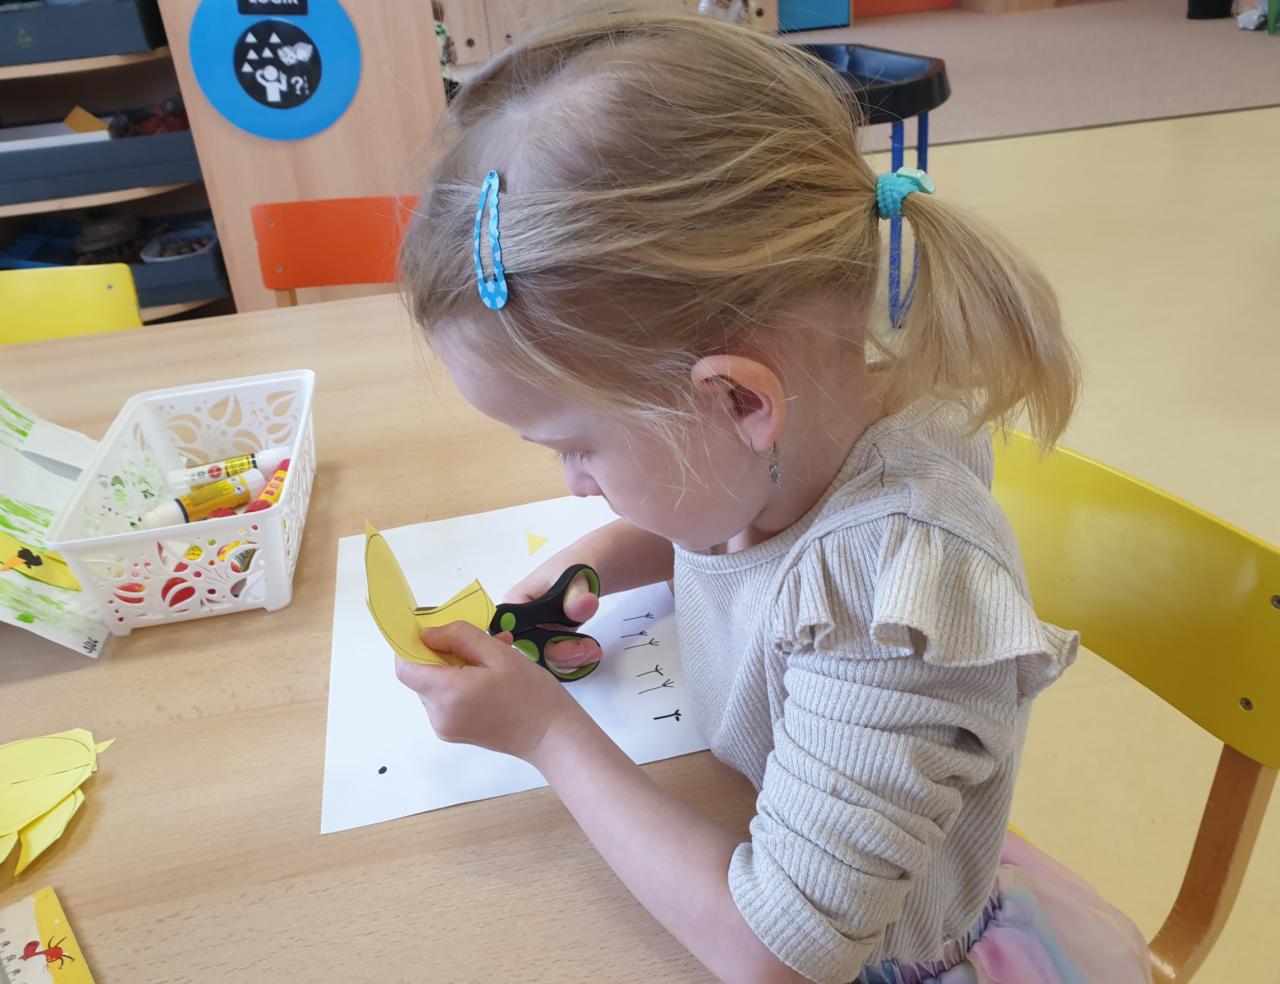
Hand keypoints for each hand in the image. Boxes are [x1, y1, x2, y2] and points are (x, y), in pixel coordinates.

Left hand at [396, 621, 581, 761]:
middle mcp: (438, 715)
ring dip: (455, 667)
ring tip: (492, 657)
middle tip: (478, 641)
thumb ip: (458, 637)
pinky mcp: (455, 732)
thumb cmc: (531, 693)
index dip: (412, 645)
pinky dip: (460, 683)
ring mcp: (445, 727)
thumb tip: (426, 634)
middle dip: (443, 653)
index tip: (436, 632)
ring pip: (435, 685)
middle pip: (422, 675)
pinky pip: (447, 699)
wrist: (552, 736)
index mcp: (446, 694)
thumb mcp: (498, 653)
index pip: (405, 666)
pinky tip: (490, 677)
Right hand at [504, 560, 601, 673]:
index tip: (567, 645)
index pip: (513, 633)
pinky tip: (591, 653)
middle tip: (588, 649)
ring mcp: (534, 634)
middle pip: (531, 651)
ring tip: (592, 649)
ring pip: (546, 659)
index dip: (536, 646)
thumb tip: (581, 605)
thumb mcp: (576, 577)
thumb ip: (576, 594)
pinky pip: (557, 660)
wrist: (587, 576)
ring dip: (571, 659)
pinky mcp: (548, 642)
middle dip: (560, 655)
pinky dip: (575, 660)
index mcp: (515, 603)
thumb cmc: (574, 568)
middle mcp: (519, 622)